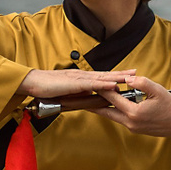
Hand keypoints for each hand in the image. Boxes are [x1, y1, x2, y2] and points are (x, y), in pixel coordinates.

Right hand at [20, 67, 141, 99]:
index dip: (115, 76)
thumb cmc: (47, 88)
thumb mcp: (66, 92)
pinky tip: (113, 85)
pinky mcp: (74, 84)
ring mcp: (79, 79)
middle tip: (136, 72)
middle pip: (106, 75)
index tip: (128, 75)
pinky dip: (104, 85)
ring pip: (102, 78)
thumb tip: (88, 97)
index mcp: (81, 78)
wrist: (33, 83)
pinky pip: (92, 85)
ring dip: (117, 77)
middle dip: (121, 74)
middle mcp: (83, 76)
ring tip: (130, 77)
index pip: (102, 77)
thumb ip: (78, 93)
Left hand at [91, 72, 170, 140]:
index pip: (112, 99)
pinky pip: (121, 120)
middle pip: (106, 112)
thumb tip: (126, 79)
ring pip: (113, 117)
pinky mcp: (136, 129)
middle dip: (94, 105)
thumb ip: (140, 82)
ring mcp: (132, 128)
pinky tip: (111, 107)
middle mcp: (130, 122)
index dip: (101, 90)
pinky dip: (114, 112)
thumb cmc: (170, 105)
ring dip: (104, 109)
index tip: (91, 85)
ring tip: (93, 102)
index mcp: (134, 112)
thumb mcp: (157, 89)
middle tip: (81, 100)